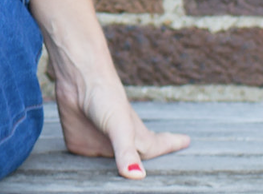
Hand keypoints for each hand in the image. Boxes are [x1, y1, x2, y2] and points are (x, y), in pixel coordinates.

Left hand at [54, 68, 189, 179]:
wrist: (76, 80)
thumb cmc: (105, 97)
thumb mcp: (120, 126)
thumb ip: (127, 152)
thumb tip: (137, 177)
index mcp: (139, 141)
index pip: (160, 147)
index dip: (172, 145)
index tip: (186, 140)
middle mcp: (122, 148)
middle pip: (137, 169)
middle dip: (144, 175)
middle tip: (155, 181)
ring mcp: (101, 149)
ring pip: (110, 175)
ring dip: (113, 184)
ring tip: (118, 190)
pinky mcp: (80, 149)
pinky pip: (85, 170)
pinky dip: (87, 179)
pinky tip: (88, 188)